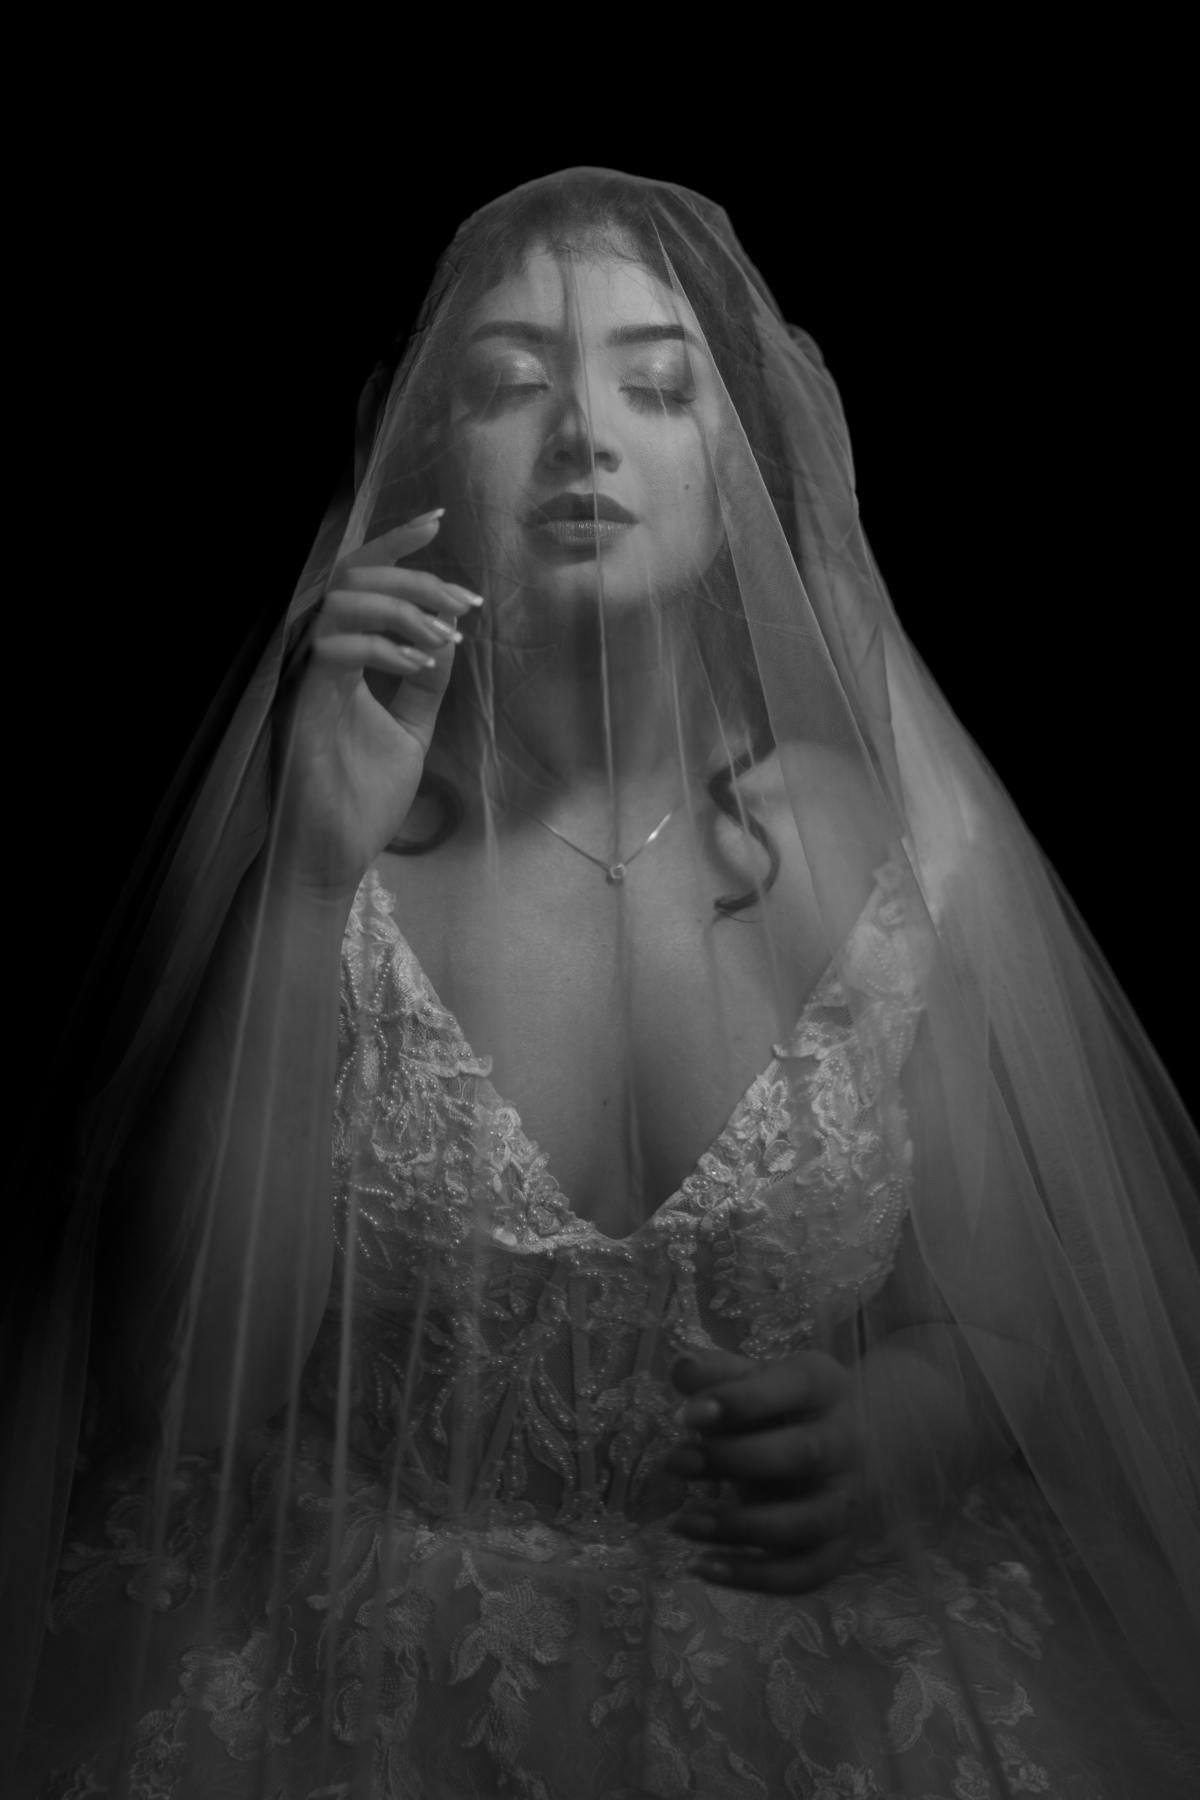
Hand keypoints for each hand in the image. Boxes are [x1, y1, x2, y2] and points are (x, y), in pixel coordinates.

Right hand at [273, 510, 482, 898]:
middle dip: (414, 579)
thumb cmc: (361, 800)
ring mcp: (301, 678)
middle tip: (464, 602)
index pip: (357, 581)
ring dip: (401, 610)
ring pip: (339, 603)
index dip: (395, 547)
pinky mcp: (299, 704)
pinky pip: (334, 650)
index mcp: (334, 656)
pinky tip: (421, 664)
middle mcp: (312, 657)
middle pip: (351, 578)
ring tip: (446, 638)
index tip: (438, 523)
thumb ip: (426, 684)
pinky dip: (382, 648)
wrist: (334, 857)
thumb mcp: (410, 731)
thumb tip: (450, 636)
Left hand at [667, 1348, 862, 1593]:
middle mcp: (848, 1443)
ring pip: (807, 1522)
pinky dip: (754, 1577)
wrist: (842, 1444)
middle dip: (735, 1459)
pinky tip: (701, 1566)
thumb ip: (716, 1374)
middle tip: (674, 1463)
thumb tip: (681, 1366)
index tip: (686, 1414)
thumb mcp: (751, 1378)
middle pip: (804, 1453)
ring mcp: (847, 1500)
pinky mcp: (839, 1549)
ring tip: (680, 1522)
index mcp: (826, 1386)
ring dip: (740, 1526)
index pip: (794, 1386)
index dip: (742, 1401)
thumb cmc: (779, 1405)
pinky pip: (804, 1573)